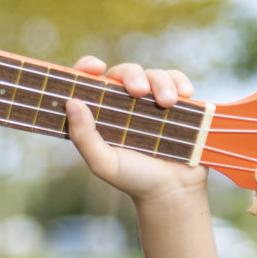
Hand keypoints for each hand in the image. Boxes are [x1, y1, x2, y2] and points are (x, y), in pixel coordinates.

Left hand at [64, 56, 207, 205]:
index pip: (90, 81)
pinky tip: (185, 94)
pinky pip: (177, 80)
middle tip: (139, 91)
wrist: (173, 191)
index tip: (95, 66)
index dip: (87, 67)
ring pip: (153, 74)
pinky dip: (179, 82)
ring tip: (168, 103)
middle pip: (124, 72)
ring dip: (161, 82)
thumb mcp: (103, 162)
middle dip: (132, 75)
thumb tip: (71, 102)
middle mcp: (125, 102)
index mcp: (102, 113)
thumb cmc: (132, 177)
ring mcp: (151, 101)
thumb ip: (83, 136)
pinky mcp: (177, 102)